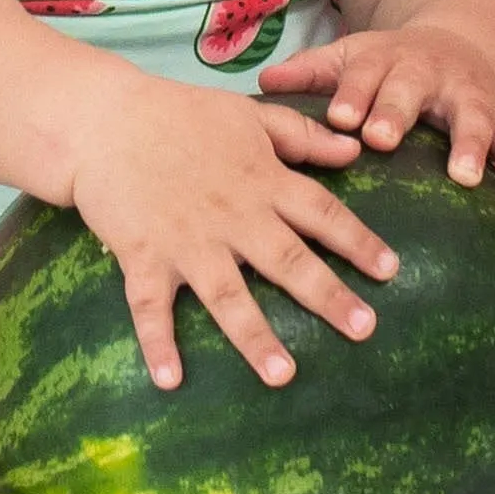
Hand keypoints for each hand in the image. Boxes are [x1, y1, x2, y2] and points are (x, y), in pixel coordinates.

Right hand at [66, 74, 397, 393]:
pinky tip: (170, 379)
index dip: (357, 240)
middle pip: (287, 261)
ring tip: (283, 375)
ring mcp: (187, 241)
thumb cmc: (179, 114)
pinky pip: (151, 306)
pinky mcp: (144, 256)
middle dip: (327, 296)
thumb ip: (302, 135)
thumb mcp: (248, 115)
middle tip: (364, 329)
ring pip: (227, 295)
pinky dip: (158, 343)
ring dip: (255, 337)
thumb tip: (355, 150)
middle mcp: (233, 216)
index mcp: (261, 180)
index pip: (321, 212)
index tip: (389, 270)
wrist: (105, 120)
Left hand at [259, 24, 494, 201]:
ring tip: (465, 177)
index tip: (340, 119)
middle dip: (398, 112)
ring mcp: (470, 95)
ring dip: (471, 144)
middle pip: (413, 90)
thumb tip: (263, 81)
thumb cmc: (386, 69)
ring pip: (474, 115)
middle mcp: (429, 73)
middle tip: (383, 139)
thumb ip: (310, 74)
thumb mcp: (348, 60)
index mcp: (384, 60)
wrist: (455, 45)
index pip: (362, 73)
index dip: (353, 95)